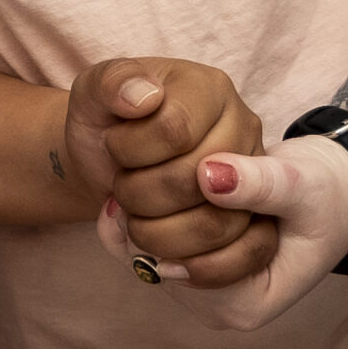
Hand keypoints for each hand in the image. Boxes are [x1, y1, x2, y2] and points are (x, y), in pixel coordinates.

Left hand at [65, 58, 271, 275]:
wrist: (113, 164)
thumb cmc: (107, 124)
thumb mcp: (92, 93)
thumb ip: (111, 83)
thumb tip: (145, 97)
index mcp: (208, 88)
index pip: (175, 130)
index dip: (132, 151)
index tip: (114, 146)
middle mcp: (242, 128)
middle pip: (197, 182)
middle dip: (141, 195)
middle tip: (121, 188)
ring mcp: (254, 177)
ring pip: (217, 225)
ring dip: (159, 234)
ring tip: (135, 218)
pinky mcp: (254, 220)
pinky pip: (241, 256)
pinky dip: (190, 265)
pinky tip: (160, 259)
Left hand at [94, 133, 347, 329]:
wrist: (335, 187)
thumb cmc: (326, 193)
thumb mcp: (298, 183)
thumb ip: (258, 184)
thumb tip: (210, 176)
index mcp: (247, 303)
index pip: (181, 270)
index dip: (161, 222)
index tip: (143, 173)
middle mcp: (222, 305)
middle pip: (158, 268)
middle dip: (140, 218)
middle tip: (121, 169)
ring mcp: (207, 287)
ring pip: (149, 255)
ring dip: (137, 213)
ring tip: (125, 168)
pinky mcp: (196, 262)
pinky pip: (152, 244)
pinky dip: (139, 213)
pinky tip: (129, 178)